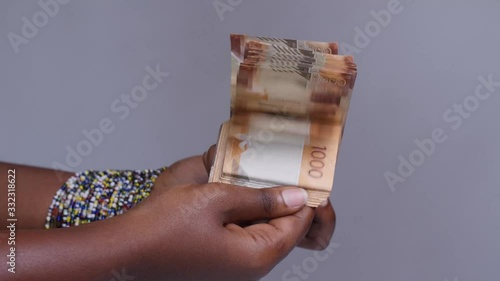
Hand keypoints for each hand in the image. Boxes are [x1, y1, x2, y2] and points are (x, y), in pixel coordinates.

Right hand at [125, 182, 314, 280]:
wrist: (125, 250)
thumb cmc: (163, 228)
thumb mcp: (216, 200)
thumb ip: (260, 199)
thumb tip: (296, 196)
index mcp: (257, 256)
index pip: (299, 223)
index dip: (303, 195)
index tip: (301, 170)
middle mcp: (251, 267)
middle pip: (284, 227)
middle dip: (282, 197)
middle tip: (275, 167)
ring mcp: (236, 266)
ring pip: (264, 228)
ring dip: (260, 202)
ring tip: (251, 174)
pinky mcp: (222, 260)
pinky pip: (245, 233)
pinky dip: (244, 212)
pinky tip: (232, 191)